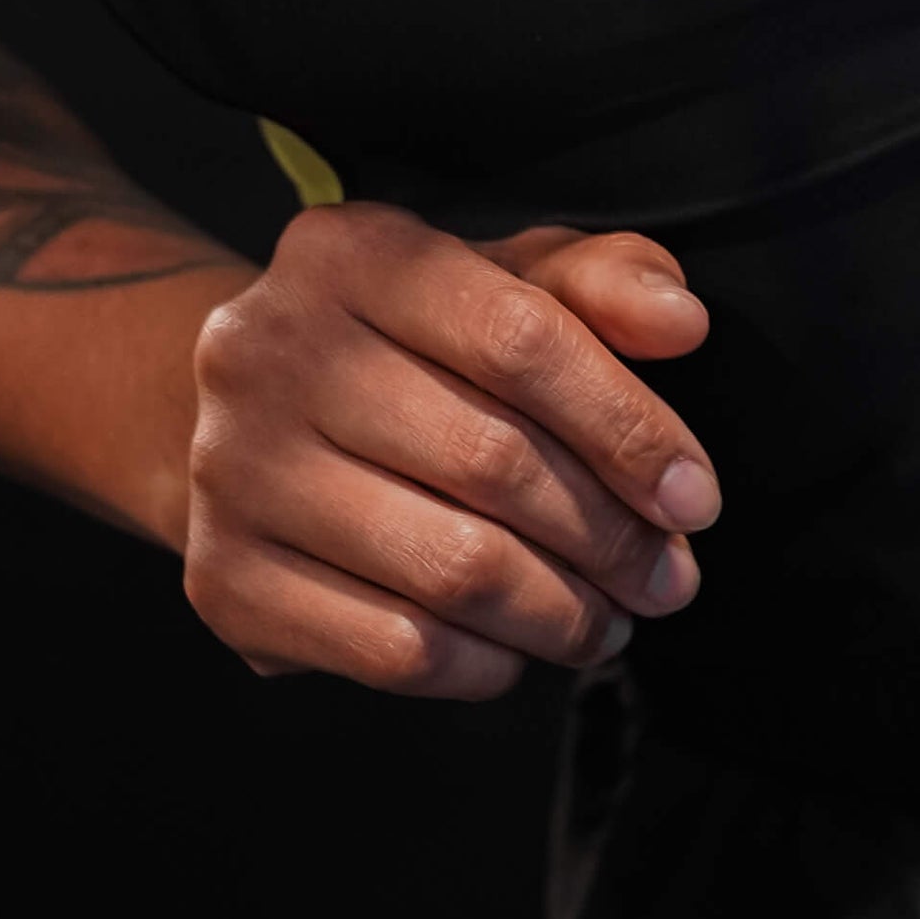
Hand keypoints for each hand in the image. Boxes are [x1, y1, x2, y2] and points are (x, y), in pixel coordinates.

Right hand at [181, 206, 719, 695]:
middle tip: (669, 579)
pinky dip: (487, 665)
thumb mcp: (501, 282)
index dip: (628, 426)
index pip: (520, 338)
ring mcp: (234, 472)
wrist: (232, 422)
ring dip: (563, 615)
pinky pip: (395, 650)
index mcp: (349, 253)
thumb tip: (679, 320)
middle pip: (492, 462)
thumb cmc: (410, 348)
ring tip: (611, 622)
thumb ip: (601, 281)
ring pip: (451, 571)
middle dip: (610, 538)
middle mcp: (269, 351)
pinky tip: (521, 651)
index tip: (695, 497)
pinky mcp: (224, 581)